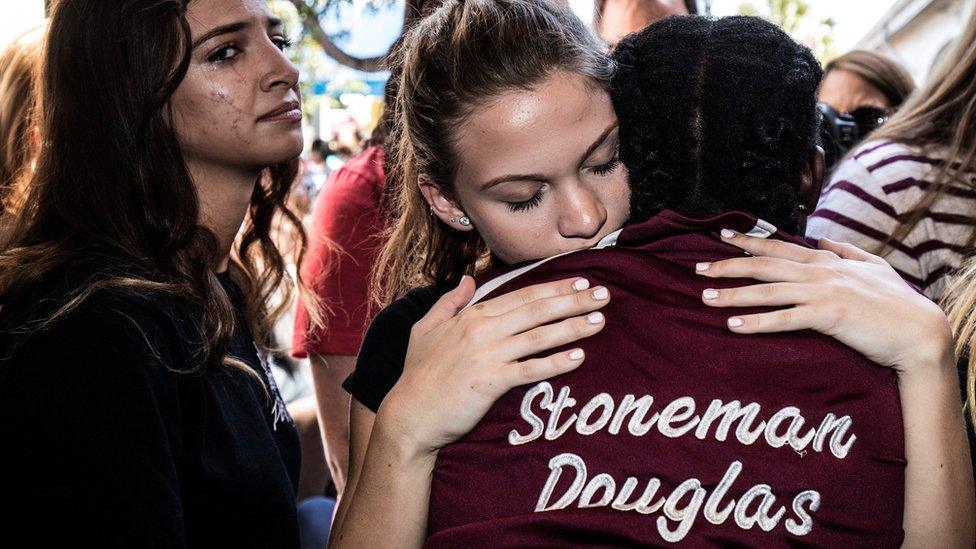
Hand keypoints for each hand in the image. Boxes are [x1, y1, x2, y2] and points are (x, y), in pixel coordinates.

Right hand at [377, 276, 609, 456]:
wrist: (408, 416)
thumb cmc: (416, 375)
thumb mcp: (425, 329)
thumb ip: (449, 303)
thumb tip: (466, 280)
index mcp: (471, 316)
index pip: (521, 296)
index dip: (553, 288)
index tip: (581, 282)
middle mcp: (482, 331)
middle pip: (536, 311)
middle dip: (573, 301)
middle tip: (604, 295)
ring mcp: (487, 356)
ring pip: (538, 337)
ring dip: (572, 327)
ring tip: (599, 321)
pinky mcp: (490, 383)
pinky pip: (530, 370)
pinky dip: (555, 363)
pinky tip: (578, 358)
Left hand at [696, 229, 952, 372]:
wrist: (920, 332)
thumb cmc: (897, 303)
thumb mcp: (873, 267)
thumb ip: (845, 251)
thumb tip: (822, 239)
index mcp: (828, 260)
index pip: (779, 248)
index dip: (748, 243)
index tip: (721, 237)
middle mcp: (821, 272)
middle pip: (765, 266)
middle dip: (728, 266)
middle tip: (697, 268)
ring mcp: (824, 293)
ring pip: (768, 292)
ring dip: (734, 294)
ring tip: (705, 297)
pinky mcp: (829, 317)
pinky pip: (785, 319)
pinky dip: (757, 322)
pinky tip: (734, 325)